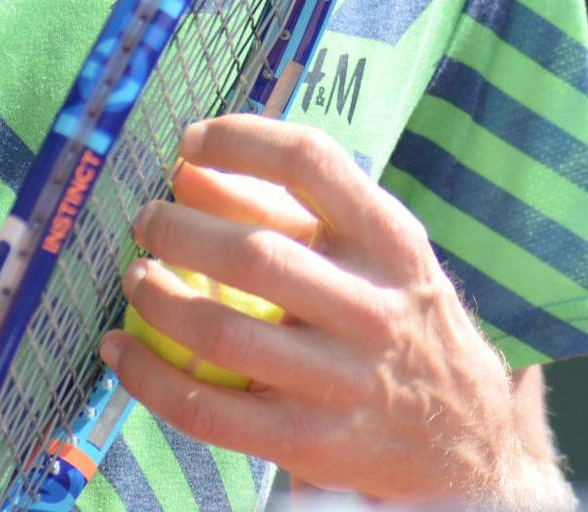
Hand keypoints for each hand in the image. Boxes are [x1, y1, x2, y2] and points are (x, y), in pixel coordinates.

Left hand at [98, 117, 571, 507]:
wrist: (467, 448)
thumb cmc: (396, 321)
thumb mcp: (372, 253)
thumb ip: (287, 208)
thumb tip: (187, 171)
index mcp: (391, 243)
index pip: (309, 162)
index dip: (237, 139)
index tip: (190, 142)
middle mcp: (373, 311)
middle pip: (251, 255)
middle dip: (176, 229)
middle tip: (148, 220)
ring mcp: (341, 384)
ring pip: (218, 333)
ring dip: (156, 297)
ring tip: (136, 276)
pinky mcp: (308, 445)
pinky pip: (204, 411)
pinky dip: (146, 376)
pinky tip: (120, 349)